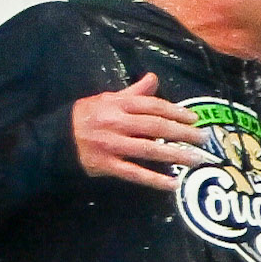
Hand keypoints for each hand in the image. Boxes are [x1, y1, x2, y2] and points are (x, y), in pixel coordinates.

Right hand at [70, 74, 214, 191]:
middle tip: (204, 139)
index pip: (152, 106)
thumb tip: (153, 78)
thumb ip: (133, 92)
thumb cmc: (87, 116)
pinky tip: (173, 184)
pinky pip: (134, 173)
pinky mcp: (106, 164)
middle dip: (183, 132)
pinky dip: (154, 179)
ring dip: (176, 155)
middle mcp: (115, 123)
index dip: (176, 112)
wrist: (56, 137)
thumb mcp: (107, 99)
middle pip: (155, 126)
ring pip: (149, 149)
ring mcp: (111, 145)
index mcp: (116, 104)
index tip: (195, 118)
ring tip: (197, 159)